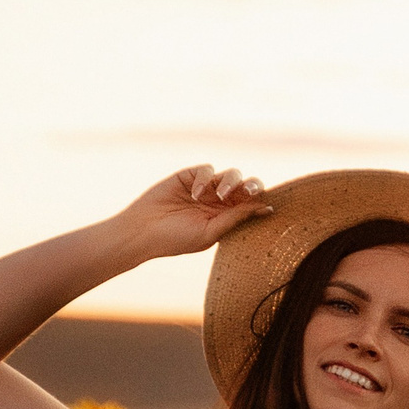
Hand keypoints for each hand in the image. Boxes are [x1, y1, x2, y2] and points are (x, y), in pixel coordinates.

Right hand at [112, 165, 274, 259]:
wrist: (143, 231)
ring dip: (230, 182)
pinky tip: (194, 194)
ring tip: (219, 195)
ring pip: (231, 175)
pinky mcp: (189, 176)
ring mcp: (205, 187)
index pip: (252, 204)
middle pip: (247, 186)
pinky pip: (206, 170)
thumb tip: (265, 207)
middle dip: (253, 186)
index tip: (265, 205)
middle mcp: (220, 201)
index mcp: (228, 217)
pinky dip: (204, 179)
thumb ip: (236, 218)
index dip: (260, 201)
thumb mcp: (211, 232)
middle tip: (249, 192)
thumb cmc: (177, 239)